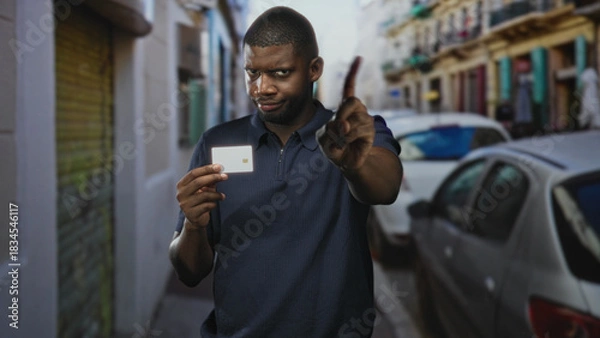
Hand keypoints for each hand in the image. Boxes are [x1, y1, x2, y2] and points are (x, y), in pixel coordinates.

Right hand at [176, 164, 227, 228]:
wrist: (196, 219)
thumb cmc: (200, 201)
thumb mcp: (204, 189)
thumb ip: (209, 180)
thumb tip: (218, 170)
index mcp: (181, 185)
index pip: (193, 173)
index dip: (207, 169)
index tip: (219, 167)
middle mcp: (181, 194)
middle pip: (198, 182)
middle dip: (213, 177)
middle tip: (225, 177)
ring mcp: (185, 205)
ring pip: (204, 195)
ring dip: (216, 194)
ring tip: (222, 196)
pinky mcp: (191, 214)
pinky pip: (206, 206)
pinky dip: (213, 204)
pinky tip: (215, 204)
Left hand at [317, 56, 373, 171]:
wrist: (346, 163)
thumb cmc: (334, 147)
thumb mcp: (324, 137)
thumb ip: (329, 130)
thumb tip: (345, 125)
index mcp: (345, 107)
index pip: (349, 87)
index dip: (353, 72)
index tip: (359, 58)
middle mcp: (357, 111)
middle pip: (351, 101)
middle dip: (341, 114)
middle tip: (338, 130)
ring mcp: (365, 120)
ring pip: (351, 120)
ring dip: (341, 134)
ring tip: (341, 143)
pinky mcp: (370, 131)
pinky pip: (356, 130)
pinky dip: (347, 138)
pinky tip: (345, 143)